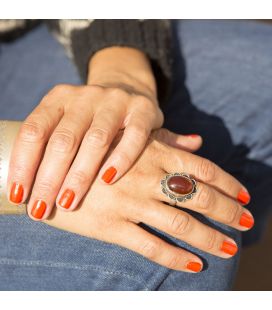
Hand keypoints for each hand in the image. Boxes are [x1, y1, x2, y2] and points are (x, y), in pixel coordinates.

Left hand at [7, 46, 163, 219]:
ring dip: (80, 175)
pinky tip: (108, 180)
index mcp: (59, 99)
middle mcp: (84, 97)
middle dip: (49, 179)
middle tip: (42, 209)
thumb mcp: (66, 121)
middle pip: (63, 140)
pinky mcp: (142, 109)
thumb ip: (51, 144)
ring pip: (96, 140)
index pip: (34, 131)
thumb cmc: (90, 118)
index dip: (23, 165)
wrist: (127, 90)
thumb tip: (27, 191)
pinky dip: (121, 159)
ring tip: (68, 202)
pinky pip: (133, 136)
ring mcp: (114, 101)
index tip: (18, 196)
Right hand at [44, 128, 253, 272]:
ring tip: (230, 246)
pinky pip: (151, 246)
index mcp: (151, 153)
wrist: (47, 165)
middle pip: (199, 197)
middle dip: (228, 211)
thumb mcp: (127, 136)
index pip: (202, 169)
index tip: (245, 196)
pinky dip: (176, 257)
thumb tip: (198, 142)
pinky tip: (194, 264)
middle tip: (247, 222)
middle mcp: (145, 177)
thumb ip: (165, 140)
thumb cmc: (93, 147)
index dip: (228, 183)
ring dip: (211, 237)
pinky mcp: (110, 227)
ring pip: (181, 225)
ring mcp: (129, 203)